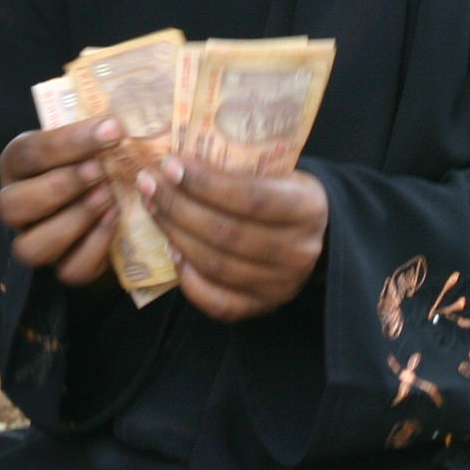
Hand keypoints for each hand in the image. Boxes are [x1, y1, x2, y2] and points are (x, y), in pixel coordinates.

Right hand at [0, 117, 121, 285]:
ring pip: (31, 247)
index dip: (70, 142)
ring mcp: (34, 240)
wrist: (111, 193)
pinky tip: (115, 220)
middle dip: (60, 186)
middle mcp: (15, 205)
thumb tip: (119, 123)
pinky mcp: (62, 267)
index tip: (112, 130)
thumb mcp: (90, 138)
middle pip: (12, 205)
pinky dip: (95, 246)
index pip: (29, 153)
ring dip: (73, 220)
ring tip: (107, 197)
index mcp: (16, 164)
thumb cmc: (96, 155)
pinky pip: (69, 270)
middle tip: (99, 170)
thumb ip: (97, 131)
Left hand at [138, 157, 328, 321]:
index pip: (249, 197)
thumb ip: (240, 168)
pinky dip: (188, 278)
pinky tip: (173, 251)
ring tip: (153, 209)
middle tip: (149, 184)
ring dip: (175, 234)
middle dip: (178, 206)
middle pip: (225, 233)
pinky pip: (216, 301)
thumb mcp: (280, 172)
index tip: (170, 165)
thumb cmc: (287, 194)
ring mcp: (280, 285)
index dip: (205, 183)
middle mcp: (298, 251)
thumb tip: (177, 162)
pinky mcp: (262, 307)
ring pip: (215, 264)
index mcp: (307, 208)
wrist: (320, 238)